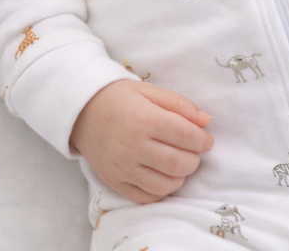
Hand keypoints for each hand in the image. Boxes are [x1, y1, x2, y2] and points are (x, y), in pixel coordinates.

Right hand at [69, 79, 213, 203]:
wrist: (81, 112)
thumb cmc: (118, 98)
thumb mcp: (148, 91)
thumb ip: (179, 104)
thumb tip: (207, 121)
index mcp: (143, 119)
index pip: (185, 136)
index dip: (202, 140)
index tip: (206, 139)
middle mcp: (133, 146)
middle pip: (179, 164)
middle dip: (194, 159)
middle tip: (193, 150)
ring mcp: (123, 168)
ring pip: (167, 184)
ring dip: (181, 176)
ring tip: (178, 162)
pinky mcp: (116, 183)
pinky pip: (148, 197)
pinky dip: (162, 190)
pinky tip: (162, 175)